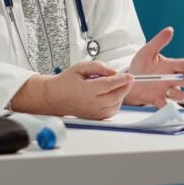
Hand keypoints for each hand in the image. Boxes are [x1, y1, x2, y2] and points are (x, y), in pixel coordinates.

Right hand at [11, 61, 132, 119]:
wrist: (54, 97)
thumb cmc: (65, 82)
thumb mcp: (79, 67)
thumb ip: (97, 66)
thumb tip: (112, 71)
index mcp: (86, 90)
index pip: (109, 85)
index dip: (122, 80)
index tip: (129, 76)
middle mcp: (91, 103)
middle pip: (116, 96)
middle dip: (125, 86)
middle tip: (128, 79)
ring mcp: (93, 112)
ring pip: (116, 105)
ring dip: (121, 95)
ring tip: (117, 86)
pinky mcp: (95, 117)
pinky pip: (111, 112)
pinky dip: (116, 103)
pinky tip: (113, 95)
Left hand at [125, 27, 183, 107]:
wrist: (129, 80)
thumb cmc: (141, 65)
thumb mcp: (148, 51)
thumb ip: (159, 41)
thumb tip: (170, 29)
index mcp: (170, 65)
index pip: (183, 64)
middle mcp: (171, 78)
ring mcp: (165, 90)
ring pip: (176, 93)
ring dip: (180, 94)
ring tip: (183, 94)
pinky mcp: (157, 99)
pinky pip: (162, 103)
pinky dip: (164, 104)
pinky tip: (164, 103)